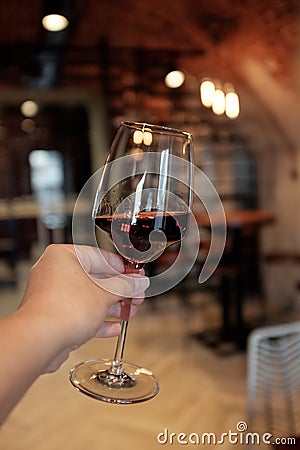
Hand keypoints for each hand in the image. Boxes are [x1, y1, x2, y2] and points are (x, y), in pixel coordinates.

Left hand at [19, 244, 148, 371]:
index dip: (122, 268)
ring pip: (88, 298)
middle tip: (136, 295)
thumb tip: (137, 283)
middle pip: (95, 279)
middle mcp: (54, 272)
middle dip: (119, 291)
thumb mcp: (104, 294)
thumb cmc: (64, 309)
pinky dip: (97, 320)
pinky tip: (114, 327)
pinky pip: (79, 314)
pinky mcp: (53, 316)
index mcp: (64, 256)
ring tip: (129, 312)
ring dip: (111, 307)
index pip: (100, 257)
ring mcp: (52, 295)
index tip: (136, 275)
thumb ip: (124, 287)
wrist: (40, 340)